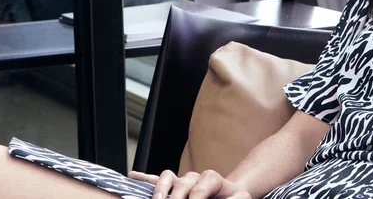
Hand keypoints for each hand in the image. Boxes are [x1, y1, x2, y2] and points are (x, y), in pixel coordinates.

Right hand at [128, 169, 251, 198]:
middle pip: (183, 182)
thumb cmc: (234, 197)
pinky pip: (158, 180)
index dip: (197, 197)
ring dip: (161, 190)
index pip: (202, 185)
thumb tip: (238, 196)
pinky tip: (133, 177)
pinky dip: (145, 179)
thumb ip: (235, 197)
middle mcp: (196, 177)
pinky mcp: (173, 186)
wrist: (231, 194)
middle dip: (177, 197)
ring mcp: (183, 181)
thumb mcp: (239, 197)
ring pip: (168, 178)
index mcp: (213, 180)